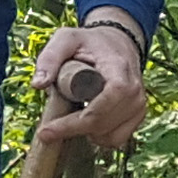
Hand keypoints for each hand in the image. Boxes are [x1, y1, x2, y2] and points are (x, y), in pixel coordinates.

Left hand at [35, 16, 149, 151]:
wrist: (118, 43)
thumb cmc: (89, 42)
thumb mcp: (65, 39)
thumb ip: (50, 57)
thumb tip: (38, 84)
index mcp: (119, 69)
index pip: (106, 102)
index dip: (77, 121)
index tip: (47, 130)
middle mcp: (135, 89)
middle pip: (105, 123)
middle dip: (74, 130)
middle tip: (47, 132)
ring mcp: (139, 104)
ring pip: (111, 136)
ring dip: (87, 134)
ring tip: (68, 121)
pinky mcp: (137, 115)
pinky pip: (117, 138)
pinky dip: (99, 137)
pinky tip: (84, 126)